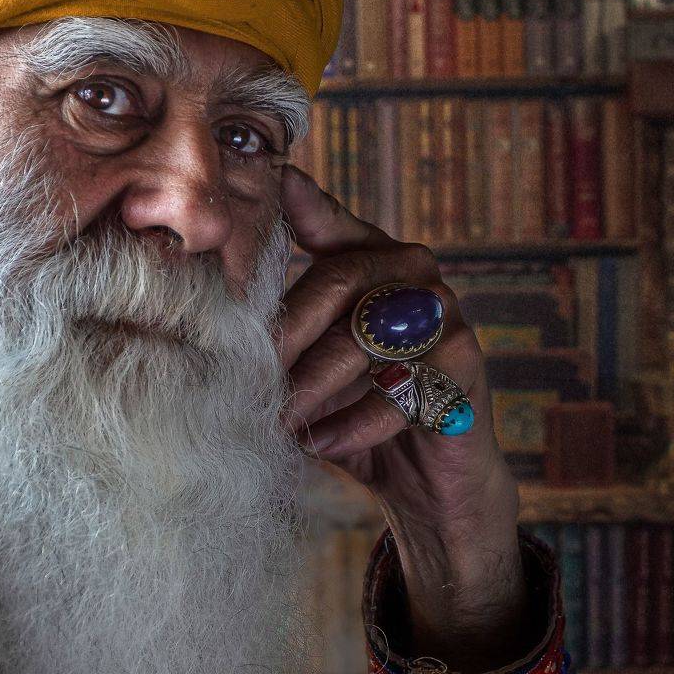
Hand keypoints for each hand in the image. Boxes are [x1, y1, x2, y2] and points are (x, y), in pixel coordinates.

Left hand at [276, 166, 528, 667]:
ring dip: (311, 385)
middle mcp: (416, 276)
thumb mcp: (311, 364)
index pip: (333, 224)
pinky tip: (319, 445)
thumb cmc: (355, 412)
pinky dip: (351, 424)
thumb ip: (280, 325)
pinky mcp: (464, 368)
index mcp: (377, 260)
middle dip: (284, 333)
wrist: (425, 482)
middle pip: (340, 280)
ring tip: (274, 420)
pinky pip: (397, 389)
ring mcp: (446, 316)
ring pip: (363, 338)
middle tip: (242, 376)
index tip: (269, 190)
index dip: (301, 207)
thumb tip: (209, 311)